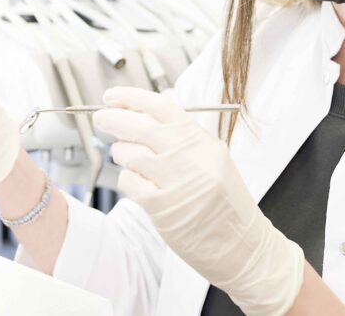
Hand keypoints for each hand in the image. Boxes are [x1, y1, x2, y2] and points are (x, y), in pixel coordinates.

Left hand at [94, 86, 304, 315]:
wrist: (243, 247)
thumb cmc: (226, 204)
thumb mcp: (214, 159)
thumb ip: (183, 135)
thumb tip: (146, 110)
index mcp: (202, 142)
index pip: (161, 107)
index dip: (131, 98)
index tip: (112, 96)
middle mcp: (190, 158)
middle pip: (139, 126)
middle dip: (113, 118)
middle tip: (101, 118)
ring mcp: (175, 182)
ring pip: (129, 154)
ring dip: (121, 153)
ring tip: (127, 158)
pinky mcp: (161, 207)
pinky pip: (129, 181)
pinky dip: (127, 179)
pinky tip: (137, 183)